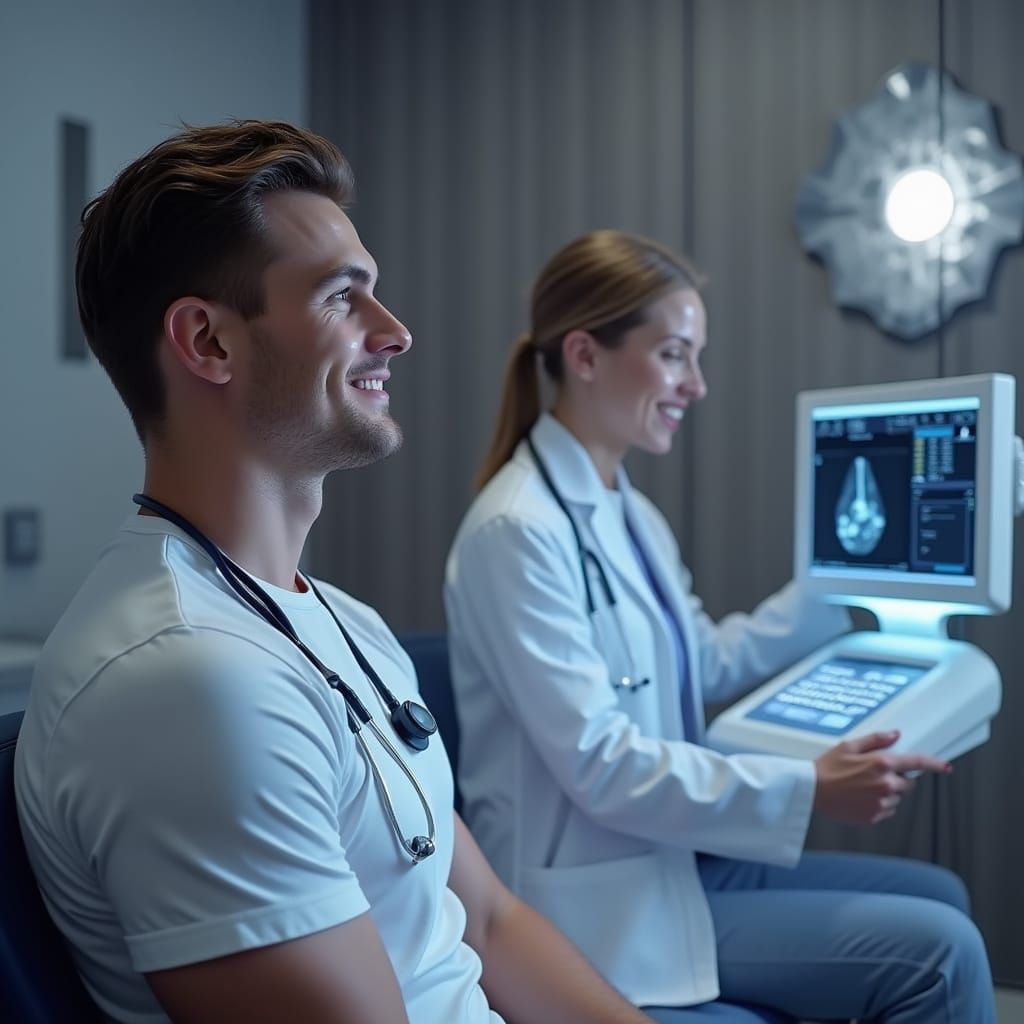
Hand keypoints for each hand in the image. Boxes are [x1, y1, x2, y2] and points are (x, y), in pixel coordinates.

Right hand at [813, 730, 951, 824]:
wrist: (811, 791)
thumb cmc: (826, 767)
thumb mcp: (848, 746)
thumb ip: (875, 740)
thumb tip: (895, 735)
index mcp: (880, 763)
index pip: (916, 762)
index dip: (934, 764)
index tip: (945, 767)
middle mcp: (885, 784)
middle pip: (907, 783)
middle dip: (896, 778)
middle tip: (872, 775)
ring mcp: (881, 802)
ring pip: (897, 798)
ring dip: (887, 793)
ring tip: (861, 788)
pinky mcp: (874, 816)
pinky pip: (886, 810)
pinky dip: (878, 805)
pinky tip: (860, 798)